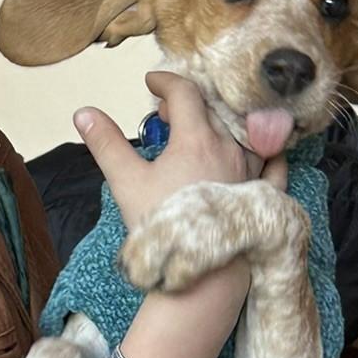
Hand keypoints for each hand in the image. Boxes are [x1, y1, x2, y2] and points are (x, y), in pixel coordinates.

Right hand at [74, 72, 288, 230]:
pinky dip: (267, 152)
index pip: (184, 93)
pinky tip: (263, 151)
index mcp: (197, 139)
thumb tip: (83, 113)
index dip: (165, 82)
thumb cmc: (165, 228)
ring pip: (243, 132)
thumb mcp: (127, 183)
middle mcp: (230, 148)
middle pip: (212, 109)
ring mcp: (252, 172)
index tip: (151, 83)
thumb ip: (106, 144)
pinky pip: (275, 165)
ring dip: (221, 124)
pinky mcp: (264, 196)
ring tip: (201, 133)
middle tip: (166, 117)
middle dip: (187, 104)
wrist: (201, 276)